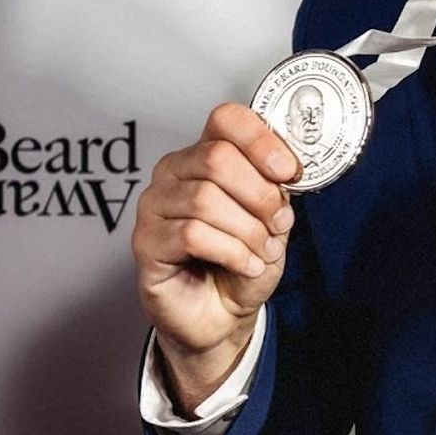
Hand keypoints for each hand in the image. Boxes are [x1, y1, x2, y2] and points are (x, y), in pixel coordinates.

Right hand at [132, 102, 302, 411]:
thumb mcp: (273, 220)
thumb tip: (285, 174)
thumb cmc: (242, 262)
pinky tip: (245, 264)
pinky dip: (231, 251)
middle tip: (278, 223)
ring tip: (262, 251)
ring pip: (206, 199)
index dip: (262, 141)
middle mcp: (174, 172)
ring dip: (248, 230)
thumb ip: (277, 191)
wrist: (221, 315)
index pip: (226, 120)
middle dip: (260, 195)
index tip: (289, 172)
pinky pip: (191, 234)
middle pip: (218, 158)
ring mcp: (154, 205)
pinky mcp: (146, 242)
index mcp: (205, 154)